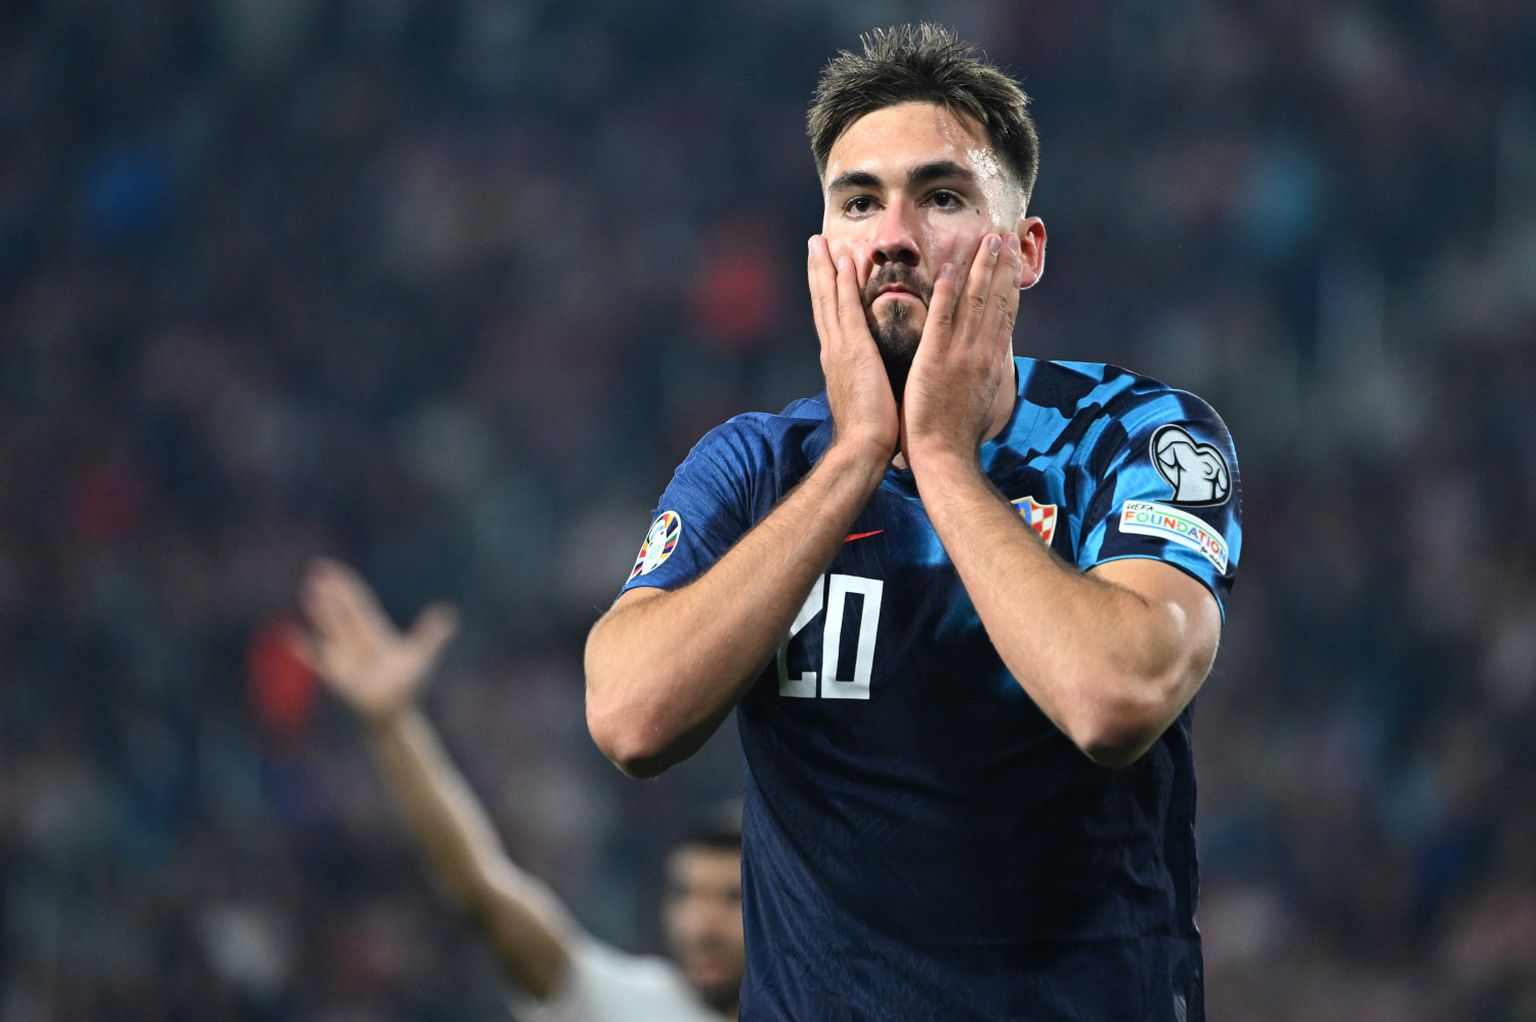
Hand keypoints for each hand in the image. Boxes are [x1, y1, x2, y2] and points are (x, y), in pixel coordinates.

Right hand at [294, 558, 458, 725]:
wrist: (393, 713)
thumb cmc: (407, 686)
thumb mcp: (421, 657)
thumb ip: (432, 635)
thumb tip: (449, 613)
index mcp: (375, 633)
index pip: (359, 603)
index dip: (347, 586)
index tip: (333, 569)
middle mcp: (356, 641)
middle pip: (342, 611)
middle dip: (331, 592)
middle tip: (318, 569)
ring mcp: (344, 656)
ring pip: (329, 627)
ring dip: (319, 611)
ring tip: (308, 590)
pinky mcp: (335, 674)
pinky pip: (316, 659)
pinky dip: (304, 649)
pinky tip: (290, 635)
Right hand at [807, 234, 898, 463]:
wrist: (863, 449)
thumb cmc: (870, 433)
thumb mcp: (867, 397)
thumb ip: (867, 379)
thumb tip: (875, 374)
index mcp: (838, 361)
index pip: (830, 317)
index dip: (826, 290)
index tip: (825, 266)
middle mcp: (833, 351)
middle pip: (822, 302)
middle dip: (818, 270)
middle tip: (814, 242)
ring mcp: (840, 350)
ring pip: (829, 300)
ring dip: (825, 269)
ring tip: (820, 242)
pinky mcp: (854, 353)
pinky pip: (847, 311)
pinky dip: (843, 286)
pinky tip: (844, 263)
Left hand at [900, 232, 1021, 465]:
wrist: (945, 456)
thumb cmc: (958, 433)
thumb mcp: (984, 398)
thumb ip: (987, 372)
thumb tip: (993, 357)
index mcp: (992, 361)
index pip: (1006, 313)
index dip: (1011, 282)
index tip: (1013, 257)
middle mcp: (982, 352)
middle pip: (997, 300)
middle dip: (1002, 265)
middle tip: (1006, 235)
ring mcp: (961, 354)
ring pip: (975, 303)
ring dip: (981, 268)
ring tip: (987, 239)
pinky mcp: (936, 360)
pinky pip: (942, 320)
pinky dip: (946, 293)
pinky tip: (948, 269)